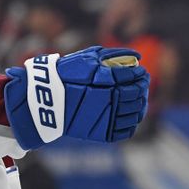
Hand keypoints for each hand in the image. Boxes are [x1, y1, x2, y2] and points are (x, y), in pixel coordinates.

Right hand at [4, 46, 149, 148]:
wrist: (46, 98)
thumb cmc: (67, 74)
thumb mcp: (89, 58)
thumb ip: (114, 56)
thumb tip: (138, 57)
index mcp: (107, 81)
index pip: (134, 77)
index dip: (140, 74)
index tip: (141, 72)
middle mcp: (110, 100)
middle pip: (137, 95)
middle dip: (143, 87)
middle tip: (142, 83)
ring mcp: (107, 118)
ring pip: (136, 114)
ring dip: (140, 105)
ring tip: (138, 98)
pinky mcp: (103, 133)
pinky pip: (127, 130)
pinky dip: (132, 122)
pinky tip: (130, 114)